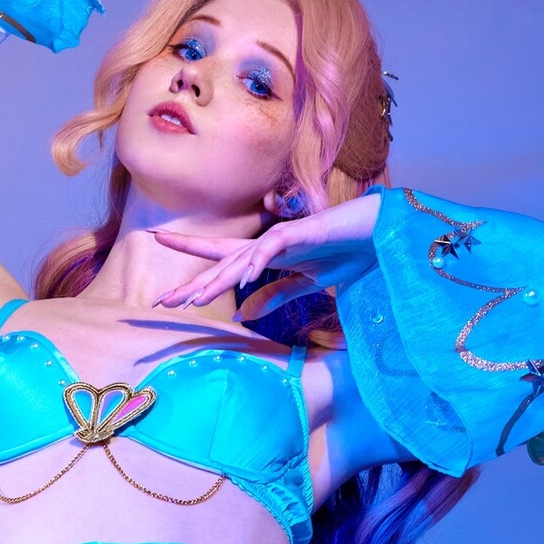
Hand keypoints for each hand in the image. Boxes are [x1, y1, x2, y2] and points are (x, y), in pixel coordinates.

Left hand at [153, 193, 383, 318]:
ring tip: (194, 299)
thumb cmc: (349, 252)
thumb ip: (276, 294)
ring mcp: (286, 236)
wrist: (382, 232)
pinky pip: (275, 245)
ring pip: (242, 256)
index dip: (196, 279)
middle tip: (160, 302)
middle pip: (223, 262)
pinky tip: (244, 276)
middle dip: (193, 282)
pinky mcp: (304, 231)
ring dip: (218, 278)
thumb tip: (243, 313)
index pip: (224, 266)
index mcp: (269, 257)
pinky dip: (259, 259)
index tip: (168, 297)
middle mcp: (270, 244)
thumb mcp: (309, 282)